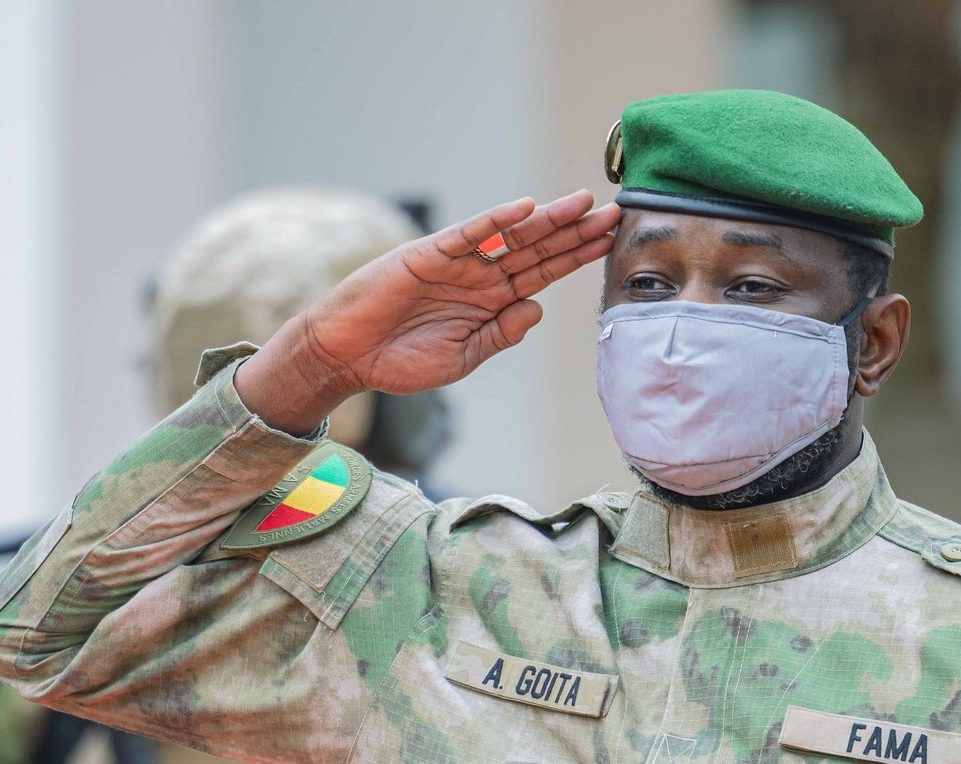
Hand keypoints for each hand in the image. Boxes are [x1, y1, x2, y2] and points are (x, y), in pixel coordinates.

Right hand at [237, 191, 619, 432]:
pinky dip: (495, 221)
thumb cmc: (399, 361)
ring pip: (510, 236)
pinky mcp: (428, 255)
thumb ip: (501, 334)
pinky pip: (468, 235)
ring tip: (581, 204)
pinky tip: (524, 209)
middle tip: (614, 213)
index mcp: (491, 302)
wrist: (347, 357)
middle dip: (575, 232)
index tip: (609, 242)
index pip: (543, 273)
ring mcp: (457, 263)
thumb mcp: (463, 359)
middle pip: (537, 249)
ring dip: (546, 220)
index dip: (576, 257)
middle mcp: (480, 277)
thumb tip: (537, 308)